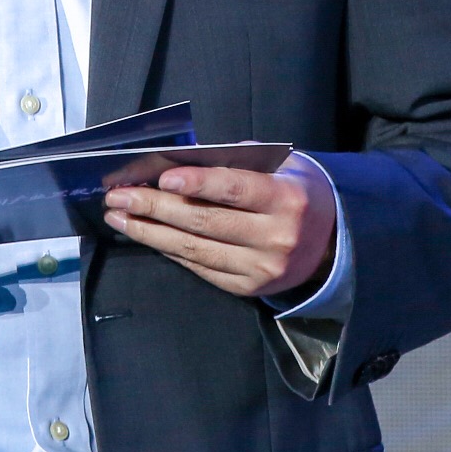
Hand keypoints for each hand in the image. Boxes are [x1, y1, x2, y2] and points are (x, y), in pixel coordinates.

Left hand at [102, 152, 334, 300]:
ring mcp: (260, 269)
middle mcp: (275, 238)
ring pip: (195, 250)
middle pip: (205, 222)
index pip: (235, 190)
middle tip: (118, 196)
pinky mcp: (247, 289)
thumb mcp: (283, 167)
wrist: (332, 244)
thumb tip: (180, 162)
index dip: (197, 184)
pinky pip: (200, 268)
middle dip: (155, 208)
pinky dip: (170, 250)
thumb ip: (237, 163)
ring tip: (119, 217)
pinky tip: (147, 235)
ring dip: (150, 232)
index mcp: (287, 199)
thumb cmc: (298, 192)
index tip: (161, 178)